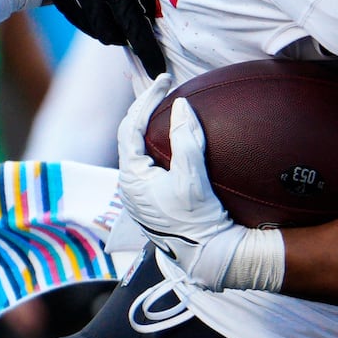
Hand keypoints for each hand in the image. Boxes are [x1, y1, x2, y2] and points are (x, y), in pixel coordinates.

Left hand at [113, 79, 282, 292]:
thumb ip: (185, 139)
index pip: (131, 127)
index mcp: (131, 178)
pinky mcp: (153, 202)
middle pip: (130, 136)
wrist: (208, 256)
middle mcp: (129, 186)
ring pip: (138, 151)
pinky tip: (173, 140)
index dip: (145, 100)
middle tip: (162, 88)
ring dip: (150, 127)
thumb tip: (181, 106)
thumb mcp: (192, 178)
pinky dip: (158, 145)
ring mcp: (140, 196)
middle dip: (144, 109)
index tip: (164, 82)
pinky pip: (150, 164)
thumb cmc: (199, 220)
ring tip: (164, 107)